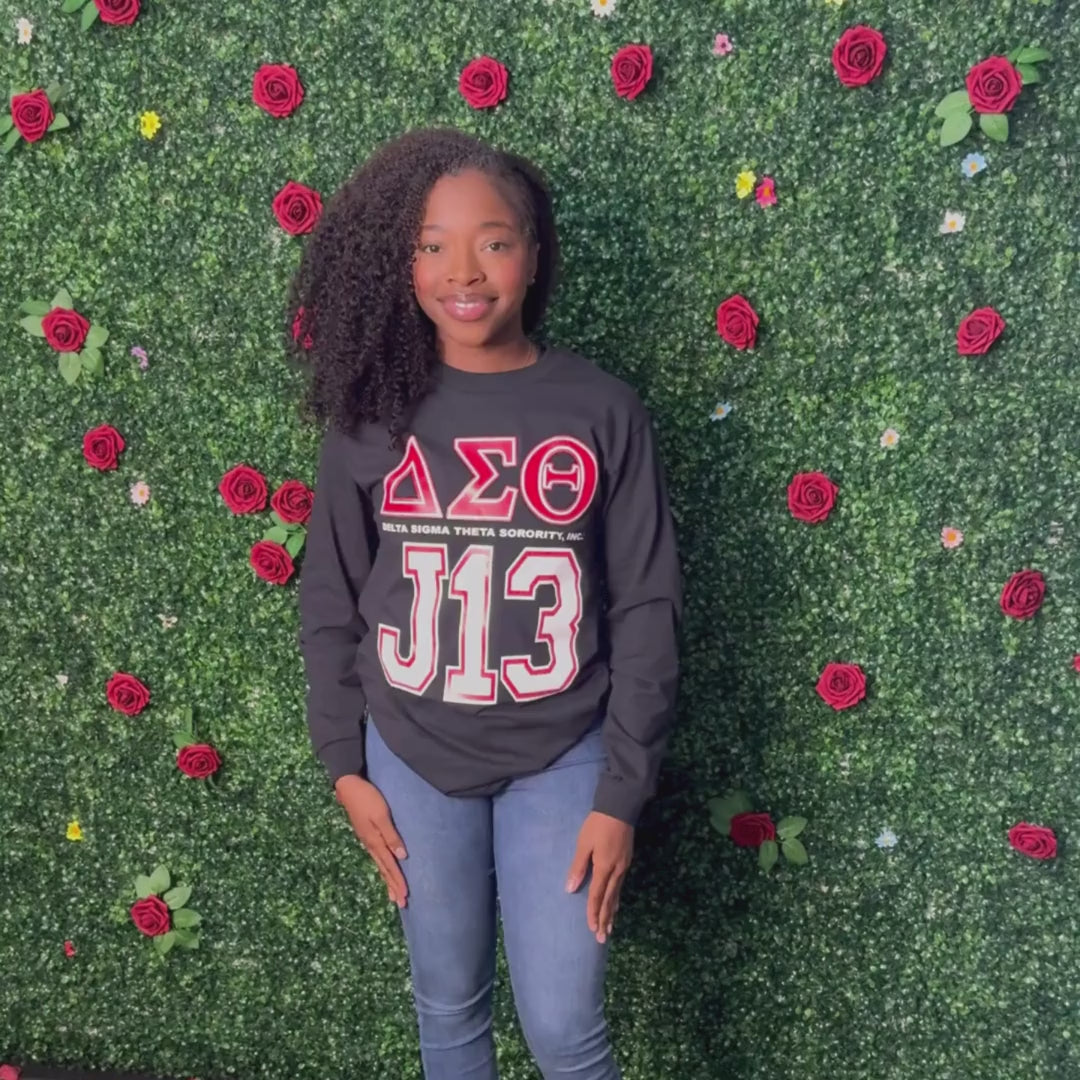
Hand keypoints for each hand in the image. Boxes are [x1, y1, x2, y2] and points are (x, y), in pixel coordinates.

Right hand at [335, 774, 408, 907]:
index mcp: (375, 842)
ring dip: (388, 880)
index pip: (390, 866)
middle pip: (384, 870)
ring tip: (393, 895)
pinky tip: (384, 870)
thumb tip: (402, 856)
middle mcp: (370, 844)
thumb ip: (391, 835)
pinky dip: (383, 867)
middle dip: (393, 887)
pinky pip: (377, 857)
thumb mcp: (381, 815)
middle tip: (402, 904)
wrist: (348, 786)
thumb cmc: (367, 798)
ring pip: (380, 865)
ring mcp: (367, 840)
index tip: (405, 897)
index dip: (398, 881)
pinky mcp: (366, 834)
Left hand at [565, 811, 633, 943]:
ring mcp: (624, 867)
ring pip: (617, 895)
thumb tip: (570, 889)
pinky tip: (616, 904)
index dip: (593, 913)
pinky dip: (617, 899)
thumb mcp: (584, 843)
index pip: (596, 896)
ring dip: (612, 912)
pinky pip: (621, 886)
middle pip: (609, 900)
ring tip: (610, 928)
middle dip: (605, 919)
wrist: (620, 808)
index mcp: (604, 867)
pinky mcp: (627, 861)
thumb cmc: (598, 825)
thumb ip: (578, 866)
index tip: (591, 929)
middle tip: (602, 938)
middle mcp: (616, 871)